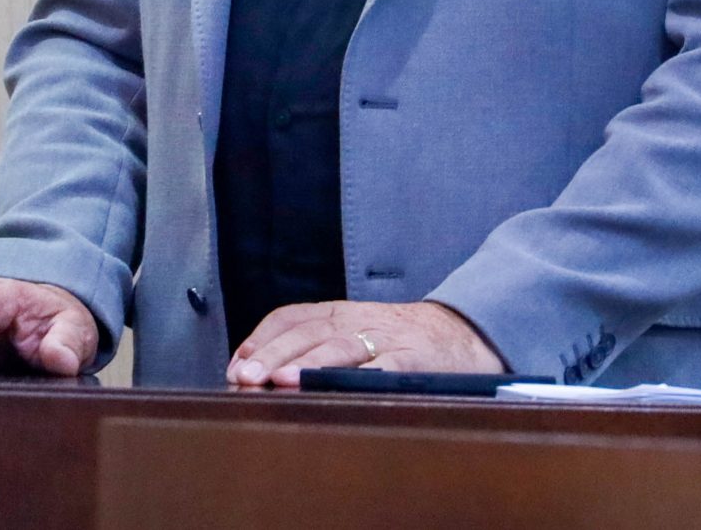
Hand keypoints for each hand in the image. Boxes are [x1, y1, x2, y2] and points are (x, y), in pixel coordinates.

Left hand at [227, 299, 503, 386]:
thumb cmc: (399, 340)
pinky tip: (336, 388)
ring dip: (306, 364)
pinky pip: (383, 367)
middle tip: (245, 378)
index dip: (261, 338)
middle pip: (307, 332)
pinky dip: (358, 376)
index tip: (236, 365)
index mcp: (340, 313)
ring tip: (279, 381)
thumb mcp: (354, 332)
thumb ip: (314, 344)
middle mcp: (358, 320)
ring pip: (339, 346)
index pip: (291, 316)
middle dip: (272, 354)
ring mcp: (386, 338)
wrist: (463, 333)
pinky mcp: (412, 359)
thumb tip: (259, 371)